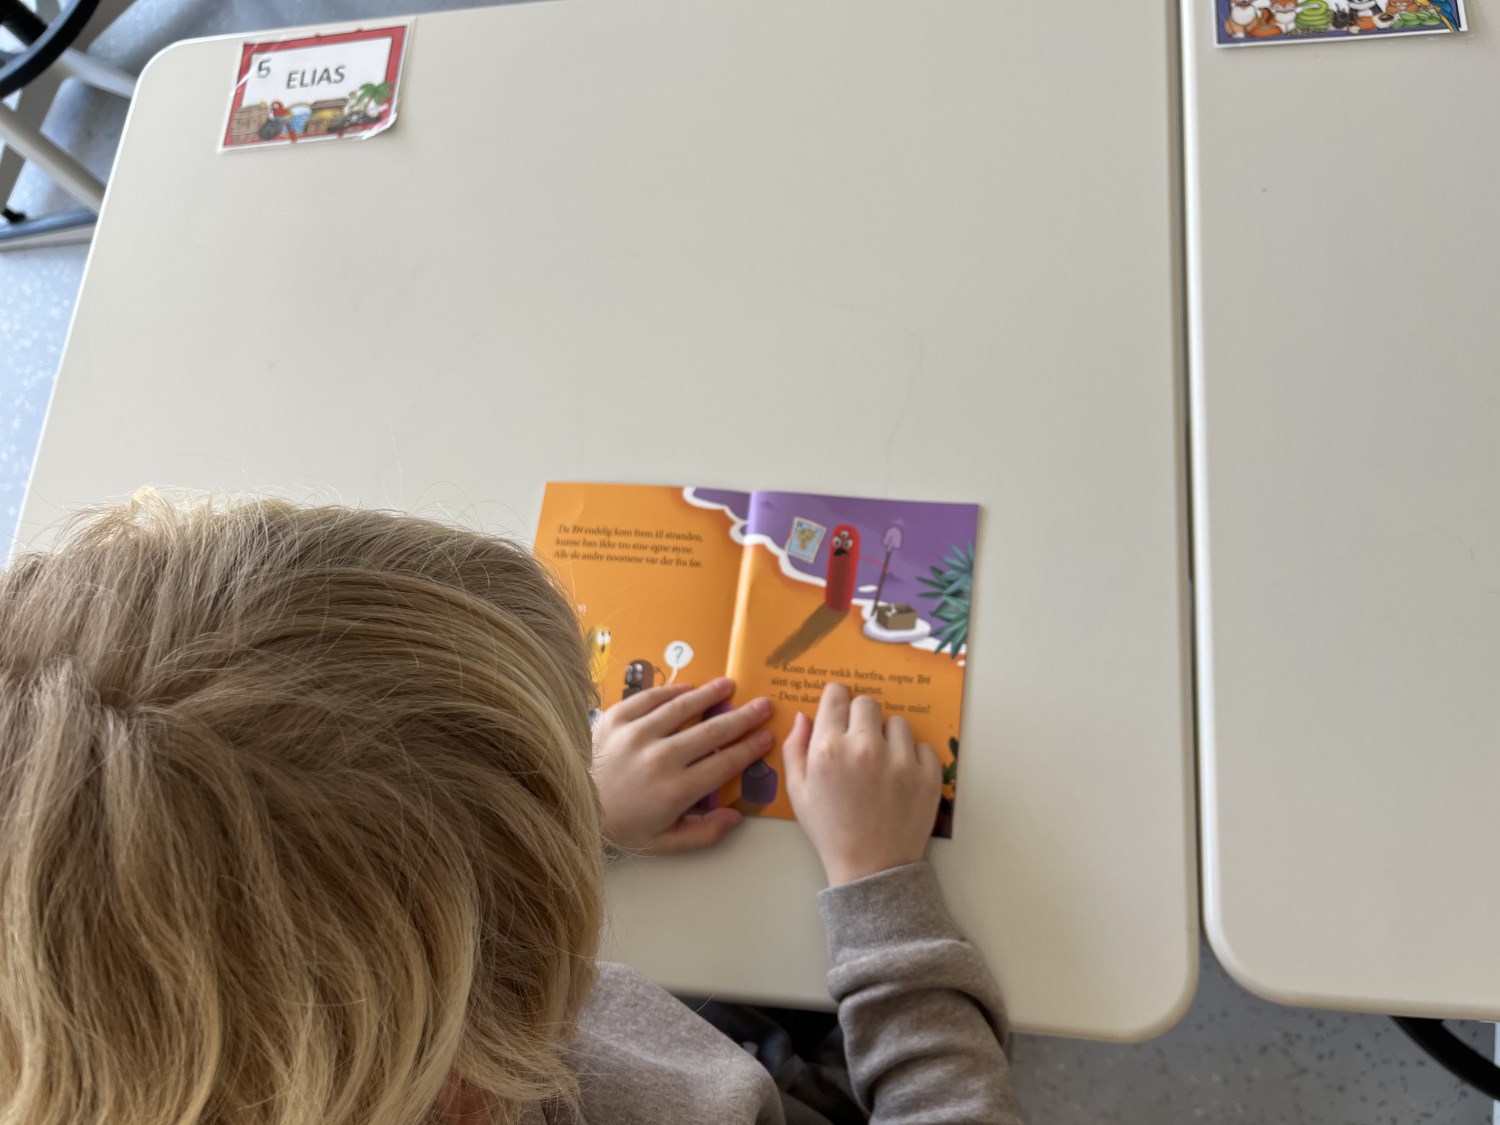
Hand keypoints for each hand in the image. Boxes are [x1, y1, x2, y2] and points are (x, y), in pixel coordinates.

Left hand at [593, 677, 773, 853]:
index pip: (724, 764)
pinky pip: (651, 697)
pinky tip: (688, 688)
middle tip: (763, 705)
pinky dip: (672, 691)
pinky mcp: (615, 718)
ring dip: (710, 694)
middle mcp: (660, 757)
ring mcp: (636, 734)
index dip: (750, 749)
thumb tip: (736, 816)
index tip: (766, 737)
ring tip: (729, 685)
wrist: (568, 807)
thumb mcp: (662, 842)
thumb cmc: (619, 828)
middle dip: (743, 717)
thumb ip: (703, 834)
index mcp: (675, 790)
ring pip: (683, 707)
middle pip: (712, 732)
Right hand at [783, 681, 941, 885]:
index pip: (837, 695)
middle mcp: (865, 747)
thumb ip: (795, 748)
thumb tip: (804, 715)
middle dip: (861, 718)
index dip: (836, 701)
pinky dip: (913, 757)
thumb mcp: (798, 792)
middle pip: (867, 703)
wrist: (871, 868)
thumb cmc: (830, 830)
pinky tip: (900, 778)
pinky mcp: (928, 775)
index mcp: (829, 749)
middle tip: (859, 742)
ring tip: (882, 764)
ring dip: (889, 737)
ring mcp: (900, 760)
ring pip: (897, 723)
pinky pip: (922, 746)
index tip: (839, 710)